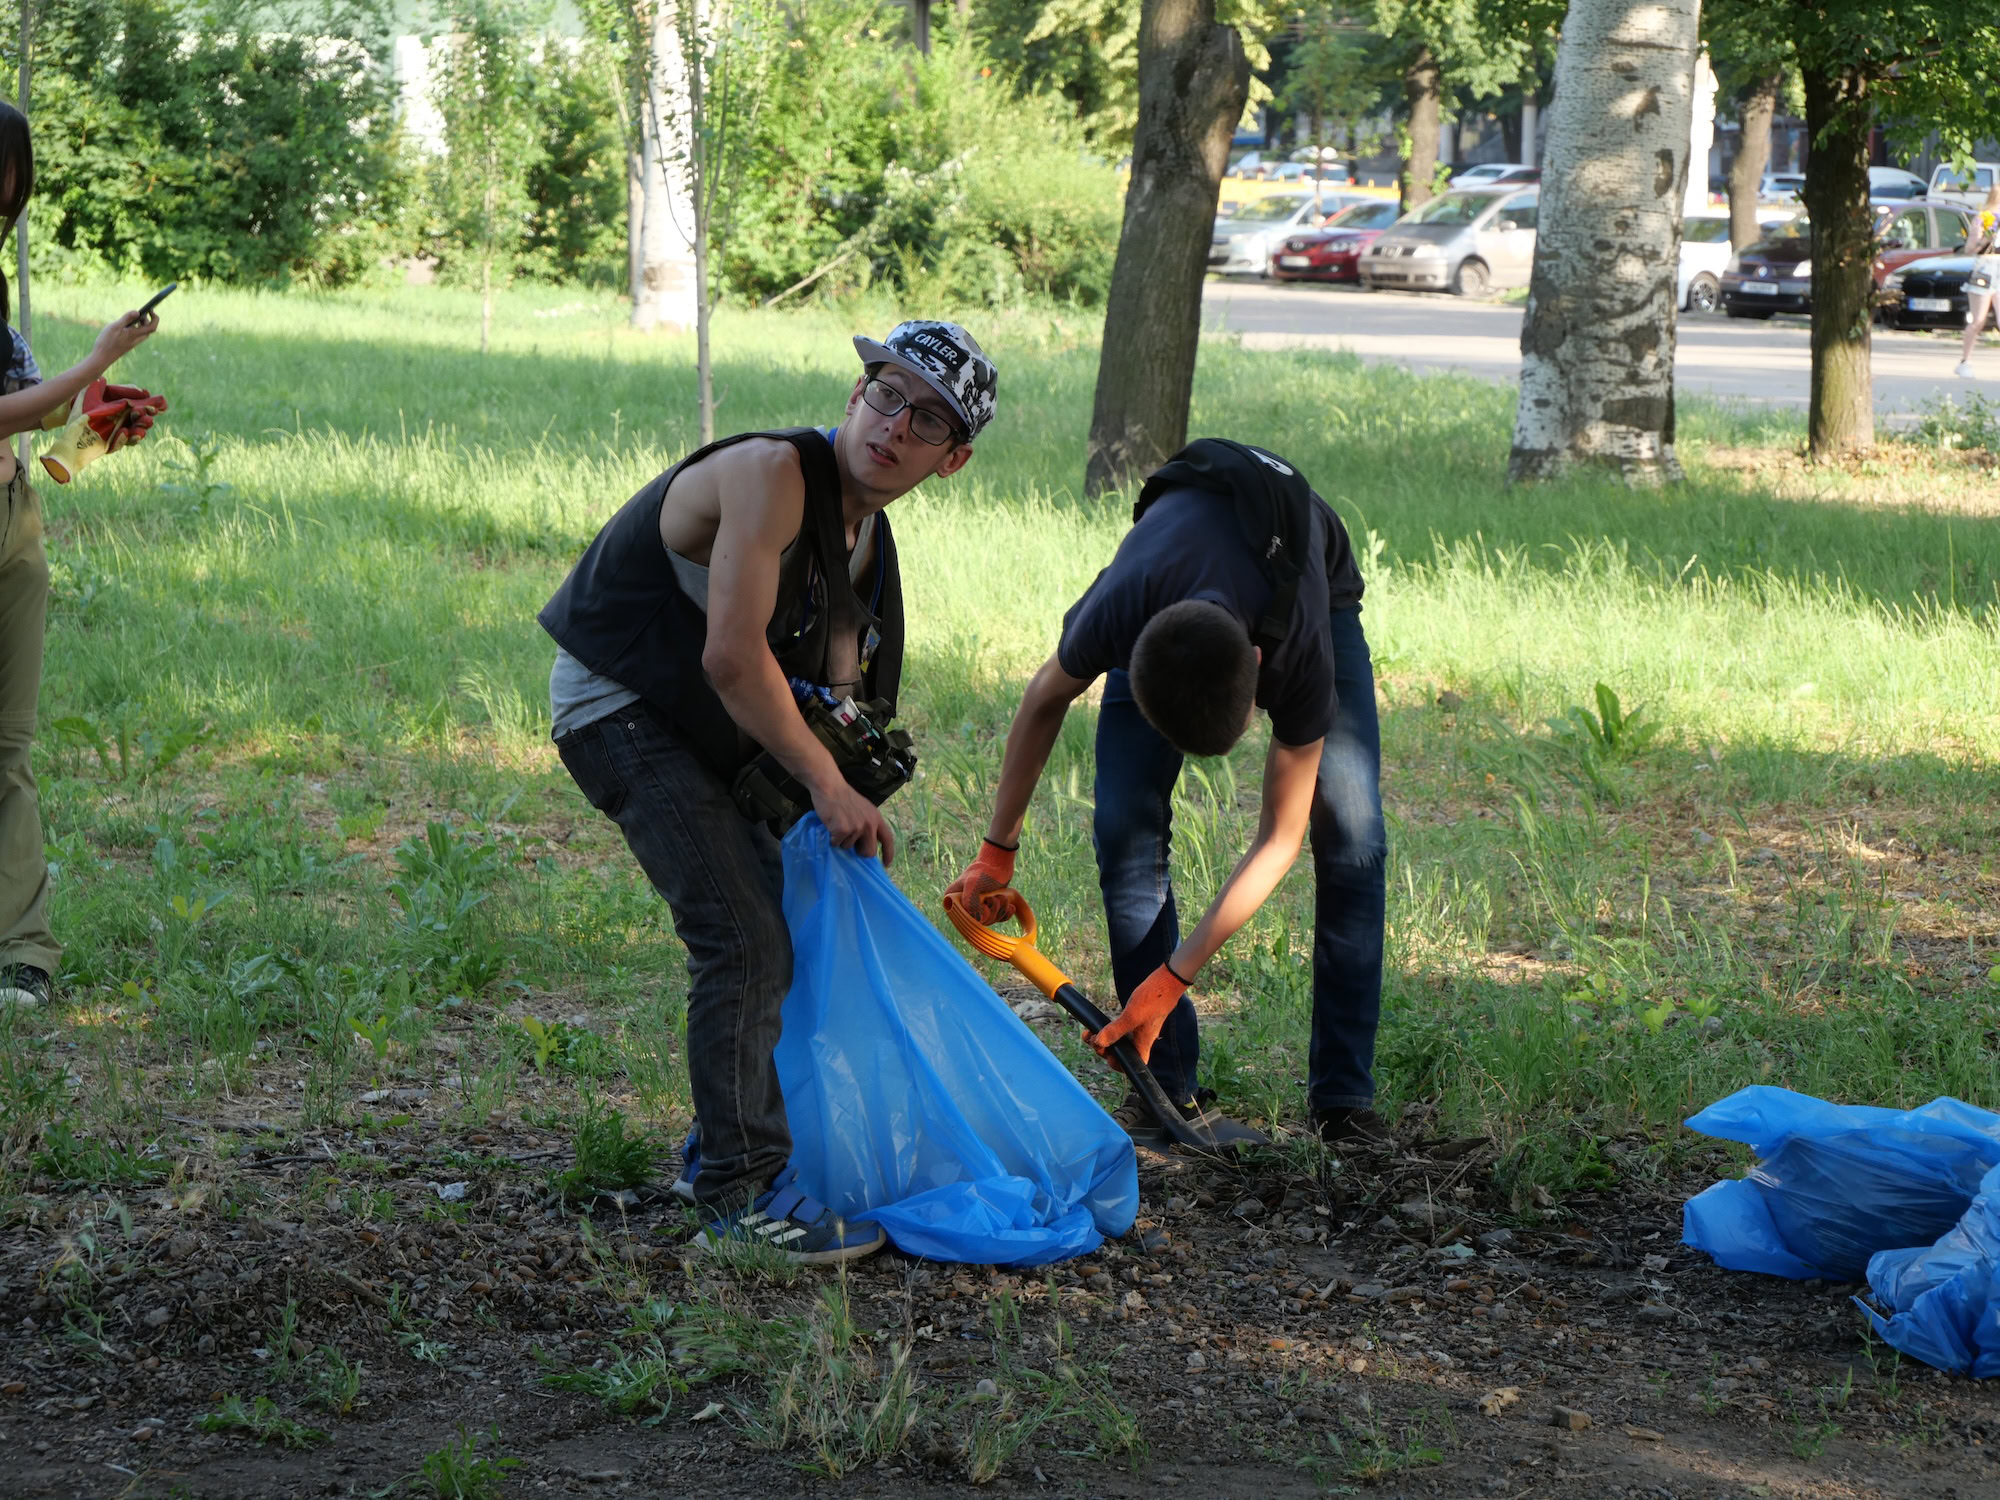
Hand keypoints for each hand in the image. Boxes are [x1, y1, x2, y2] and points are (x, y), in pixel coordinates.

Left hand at [38, 379, 167, 484]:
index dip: (153, 409)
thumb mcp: (104, 391)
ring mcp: (114, 434)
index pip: (144, 411)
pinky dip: (121, 440)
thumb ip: (124, 390)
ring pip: (133, 438)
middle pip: (141, 425)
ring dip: (138, 434)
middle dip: (146, 422)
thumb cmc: (83, 398)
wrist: (62, 409)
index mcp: (125, 410)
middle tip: (148, 418)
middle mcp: (123, 423)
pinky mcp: (105, 444)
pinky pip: (116, 445)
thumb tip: (144, 392)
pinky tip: (124, 432)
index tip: (161, 407)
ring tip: (140, 430)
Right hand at [90, 311, 156, 366]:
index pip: (152, 327)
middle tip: (138, 313)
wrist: (102, 357)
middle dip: (146, 320)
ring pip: (141, 332)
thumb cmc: (107, 342)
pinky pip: (134, 335)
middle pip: (147, 329)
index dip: (155, 318)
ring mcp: (131, 343)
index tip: (150, 309)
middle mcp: (136, 340)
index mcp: (135, 335)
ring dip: (139, 324)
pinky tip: (123, 326)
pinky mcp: (127, 345)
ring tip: (128, 318)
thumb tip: (137, 312)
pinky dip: (133, 328)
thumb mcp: (115, 327)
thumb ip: (126, 319)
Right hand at [813, 776, 894, 864]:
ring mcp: (857, 827)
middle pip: (869, 852)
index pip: (888, 840)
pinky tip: (830, 825)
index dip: (888, 854)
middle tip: (850, 843)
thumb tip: (868, 843)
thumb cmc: (844, 797)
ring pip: (848, 848)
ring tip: (837, 824)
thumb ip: (868, 824)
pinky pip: (836, 843)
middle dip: (860, 852)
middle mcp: (870, 824)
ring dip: (841, 840)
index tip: (886, 864)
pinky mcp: (843, 830)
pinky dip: (831, 838)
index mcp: (877, 818)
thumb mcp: (864, 809)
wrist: (830, 786)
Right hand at [943, 838, 1016, 922]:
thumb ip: (970, 902)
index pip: (964, 920)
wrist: (998, 862)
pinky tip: (1010, 905)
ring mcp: (978, 907)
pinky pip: (999, 918)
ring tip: (1002, 896)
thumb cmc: (983, 871)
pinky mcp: (990, 906)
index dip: (977, 917)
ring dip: (1001, 910)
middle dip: (992, 912)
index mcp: (953, 901)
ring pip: (991, 920)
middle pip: (979, 922)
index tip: (984, 905)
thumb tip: (977, 919)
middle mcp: (963, 906)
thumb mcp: (972, 884)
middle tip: (995, 898)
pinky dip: (1006, 913)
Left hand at [1087, 962, 1190, 1064]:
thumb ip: (1116, 1030)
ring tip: (1090, 1032)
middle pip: (1120, 1054)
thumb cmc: (1153, 1000)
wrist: (1166, 983)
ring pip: (1118, 1042)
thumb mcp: (1131, 1016)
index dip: (1116, 1064)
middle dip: (1103, 1049)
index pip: (1130, 1066)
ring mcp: (1137, 1032)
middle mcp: (1140, 1041)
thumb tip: (1099, 1043)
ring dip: (1103, 1039)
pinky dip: (1108, 1030)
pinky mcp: (1135, 1022)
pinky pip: (1119, 1032)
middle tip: (1092, 1037)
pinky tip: (1101, 1026)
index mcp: (1142, 1045)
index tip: (1105, 1052)